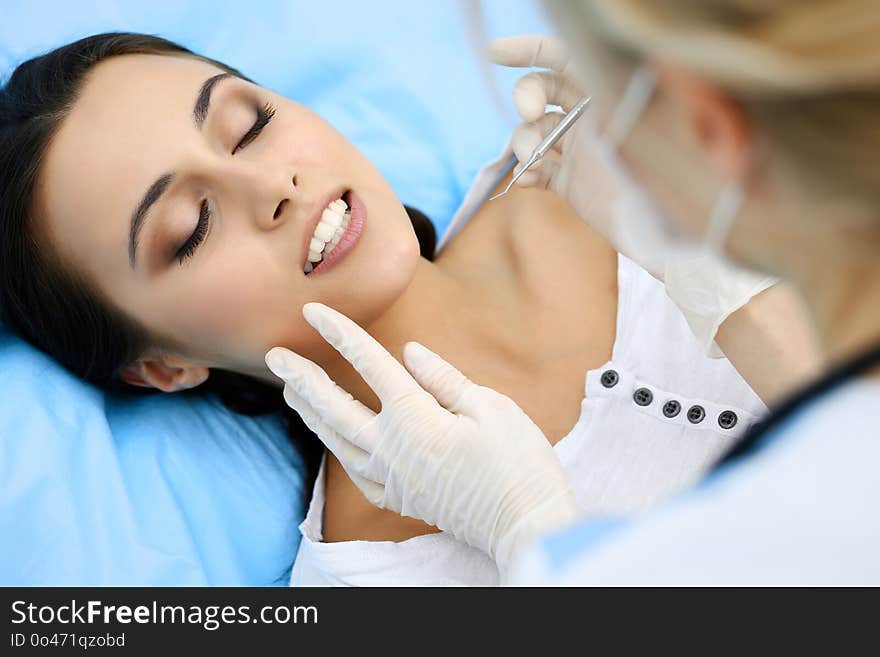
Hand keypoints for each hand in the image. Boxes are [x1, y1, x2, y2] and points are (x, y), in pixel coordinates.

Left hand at [265, 303, 577, 573]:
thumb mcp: (491, 407)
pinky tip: (331, 439)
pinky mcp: (397, 498)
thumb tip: (409, 352)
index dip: (340, 333)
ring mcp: (390, 478)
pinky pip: (353, 470)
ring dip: (309, 413)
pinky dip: (336, 449)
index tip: (314, 312)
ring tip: (290, 392)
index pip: (369, 364)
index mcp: (415, 418)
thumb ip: (443, 378)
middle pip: (334, 405)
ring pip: (334, 440)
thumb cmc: (518, 462)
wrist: (526, 525)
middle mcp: (391, 449)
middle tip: (274, 355)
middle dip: (301, 377)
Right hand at [488, 34, 776, 355]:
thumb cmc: (674, 179)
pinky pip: (535, 170)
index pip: (568, 57)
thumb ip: (624, 91)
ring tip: (535, 163)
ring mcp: (581, 151)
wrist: (675, 237)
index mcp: (614, 93)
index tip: (496, 53)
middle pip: (543, 89)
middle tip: (529, 114)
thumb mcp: (654, 124)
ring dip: (524, 142)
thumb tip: (587, 60)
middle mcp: (595, 117)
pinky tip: (527, 182)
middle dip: (526, 96)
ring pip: (533, 132)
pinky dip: (524, 173)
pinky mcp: (571, 184)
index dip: (531, 49)